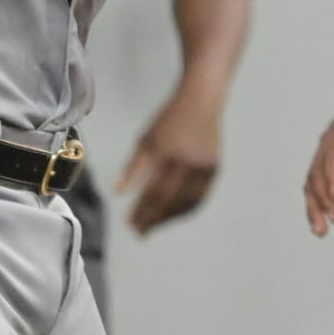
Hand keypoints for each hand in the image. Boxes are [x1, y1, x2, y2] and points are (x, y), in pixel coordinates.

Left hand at [115, 93, 220, 234]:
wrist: (201, 102)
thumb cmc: (169, 120)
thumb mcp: (146, 139)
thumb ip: (133, 167)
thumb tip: (118, 192)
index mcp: (168, 154)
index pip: (153, 192)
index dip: (141, 211)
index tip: (130, 224)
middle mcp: (188, 163)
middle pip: (170, 200)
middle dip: (153, 219)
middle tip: (140, 232)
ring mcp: (204, 167)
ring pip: (187, 202)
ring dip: (170, 218)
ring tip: (154, 226)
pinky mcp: (214, 169)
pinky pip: (200, 196)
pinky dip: (187, 209)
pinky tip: (174, 215)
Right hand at [304, 93, 333, 236]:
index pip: (333, 153)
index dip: (333, 174)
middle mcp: (326, 142)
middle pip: (317, 171)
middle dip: (322, 197)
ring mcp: (323, 153)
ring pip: (311, 182)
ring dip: (314, 206)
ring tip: (322, 232)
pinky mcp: (326, 164)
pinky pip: (315, 186)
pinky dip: (315, 204)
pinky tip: (319, 224)